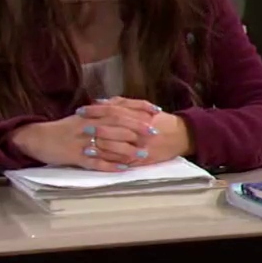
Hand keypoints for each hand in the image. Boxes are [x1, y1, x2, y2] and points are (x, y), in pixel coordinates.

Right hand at [10, 109, 151, 170]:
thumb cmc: (63, 128)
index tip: (155, 110)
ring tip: (144, 154)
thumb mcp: (83, 116)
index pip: (118, 107)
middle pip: (116, 123)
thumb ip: (102, 113)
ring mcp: (81, 141)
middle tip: (155, 132)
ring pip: (108, 143)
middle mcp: (88, 124)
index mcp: (91, 113)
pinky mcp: (75, 156)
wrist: (37, 137)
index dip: (138, 108)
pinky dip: (110, 166)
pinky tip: (123, 169)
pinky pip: (95, 162)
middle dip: (137, 127)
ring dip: (127, 149)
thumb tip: (124, 108)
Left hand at [77, 97, 191, 165]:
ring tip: (83, 145)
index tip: (80, 111)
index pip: (112, 110)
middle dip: (94, 128)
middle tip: (78, 127)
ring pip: (116, 147)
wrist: (183, 136)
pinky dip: (110, 161)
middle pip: (112, 128)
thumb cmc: (163, 121)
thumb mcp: (145, 108)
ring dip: (99, 147)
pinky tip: (98, 161)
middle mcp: (139, 130)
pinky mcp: (142, 159)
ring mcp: (141, 146)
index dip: (95, 111)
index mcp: (138, 115)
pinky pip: (123, 161)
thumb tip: (101, 101)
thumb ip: (123, 103)